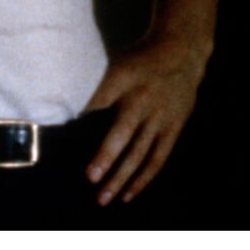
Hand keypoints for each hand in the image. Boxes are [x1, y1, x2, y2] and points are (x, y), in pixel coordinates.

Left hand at [81, 35, 208, 205]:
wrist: (180, 53)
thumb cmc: (139, 62)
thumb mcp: (115, 66)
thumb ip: (97, 90)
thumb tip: (72, 116)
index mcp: (124, 84)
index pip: (100, 107)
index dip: (85, 123)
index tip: (69, 139)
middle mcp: (142, 103)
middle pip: (123, 137)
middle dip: (106, 160)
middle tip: (91, 181)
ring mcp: (160, 118)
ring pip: (140, 154)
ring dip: (123, 178)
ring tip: (106, 197)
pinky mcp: (173, 128)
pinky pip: (158, 158)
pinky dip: (144, 178)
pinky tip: (129, 193)